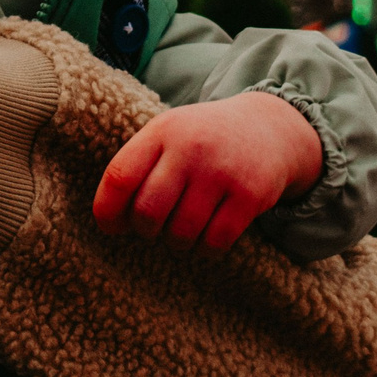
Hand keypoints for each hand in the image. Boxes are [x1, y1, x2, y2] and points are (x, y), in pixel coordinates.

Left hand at [91, 90, 321, 253]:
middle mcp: (191, 148)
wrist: (268, 127)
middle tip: (155, 226)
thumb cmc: (202, 141)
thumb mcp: (168, 136)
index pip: (120, 177)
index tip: (111, 227)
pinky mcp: (250, 195)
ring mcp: (222, 171)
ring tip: (183, 228)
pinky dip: (205, 249)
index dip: (107, 211)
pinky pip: (214, 242)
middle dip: (145, 230)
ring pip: (180, 233)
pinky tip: (207, 235)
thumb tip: (111, 222)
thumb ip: (138, 168)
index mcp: (162, 131)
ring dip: (176, 241)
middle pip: (148, 212)